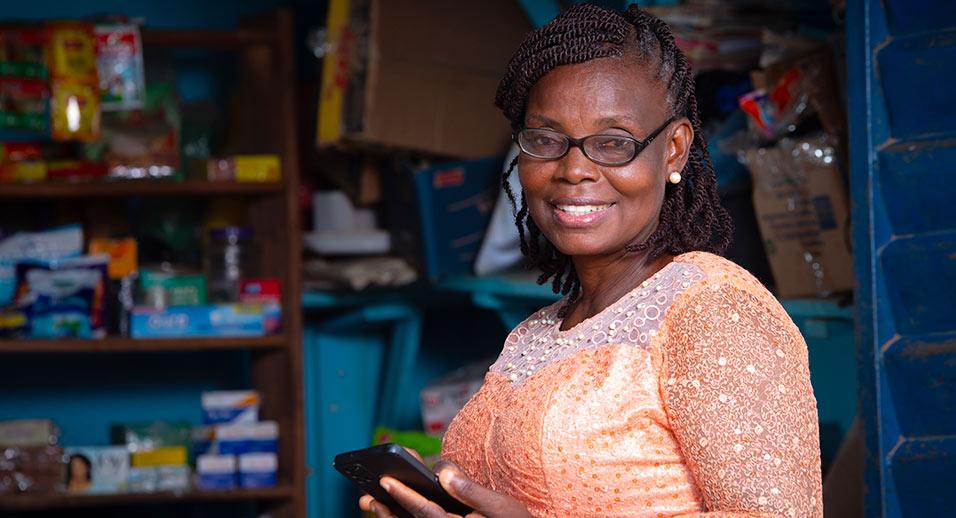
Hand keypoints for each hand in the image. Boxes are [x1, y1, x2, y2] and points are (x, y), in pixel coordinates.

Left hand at [358, 460, 531, 517]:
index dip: (405, 496)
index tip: (386, 482)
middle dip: (388, 510)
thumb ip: (471, 489)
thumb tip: (443, 471)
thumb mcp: (500, 505)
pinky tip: (392, 510)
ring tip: (371, 503)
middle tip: (366, 498)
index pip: (426, 511)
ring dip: (391, 517)